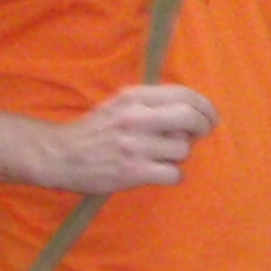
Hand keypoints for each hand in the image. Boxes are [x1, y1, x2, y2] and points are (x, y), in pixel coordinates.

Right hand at [39, 83, 217, 191]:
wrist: (60, 155)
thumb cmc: (95, 131)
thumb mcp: (120, 105)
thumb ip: (152, 104)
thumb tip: (193, 110)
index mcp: (134, 97)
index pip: (184, 94)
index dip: (205, 107)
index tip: (210, 117)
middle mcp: (136, 118)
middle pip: (190, 117)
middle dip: (203, 127)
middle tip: (200, 135)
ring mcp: (135, 145)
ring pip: (183, 149)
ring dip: (178, 155)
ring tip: (161, 156)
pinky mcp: (133, 171)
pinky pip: (174, 174)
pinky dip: (172, 176)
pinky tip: (158, 173)